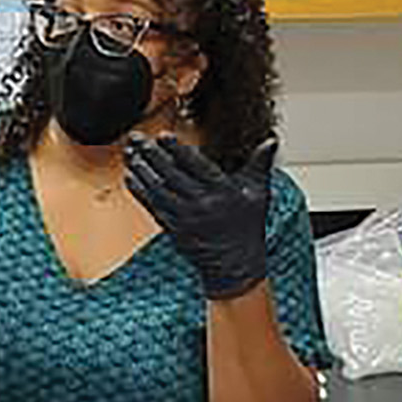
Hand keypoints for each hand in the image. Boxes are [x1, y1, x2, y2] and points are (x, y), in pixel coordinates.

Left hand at [125, 135, 278, 299]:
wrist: (236, 266)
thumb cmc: (248, 227)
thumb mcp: (259, 195)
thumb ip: (260, 165)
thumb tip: (271, 140)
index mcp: (223, 192)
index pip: (197, 166)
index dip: (178, 150)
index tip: (163, 136)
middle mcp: (202, 205)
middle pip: (172, 175)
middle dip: (152, 154)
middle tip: (137, 138)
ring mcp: (186, 218)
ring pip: (159, 190)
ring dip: (142, 171)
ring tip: (130, 154)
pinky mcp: (174, 230)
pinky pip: (153, 207)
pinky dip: (140, 192)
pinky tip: (130, 177)